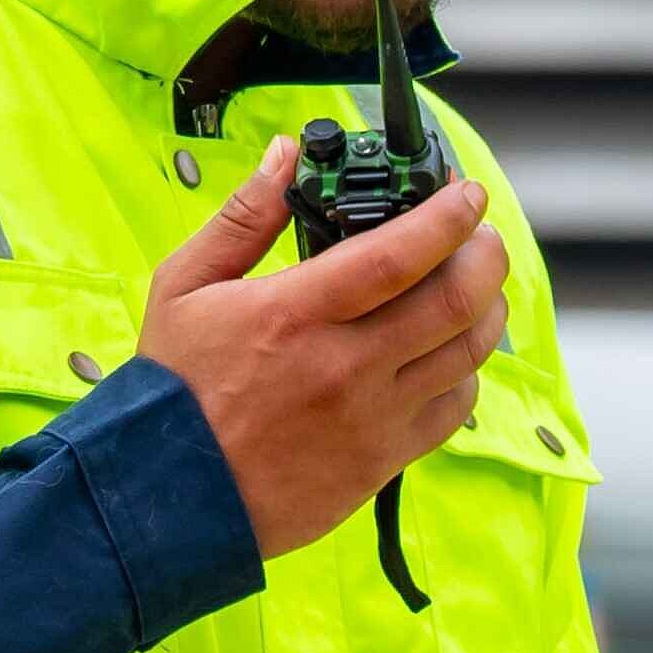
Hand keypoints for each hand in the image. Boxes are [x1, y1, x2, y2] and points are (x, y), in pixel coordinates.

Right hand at [138, 132, 506, 558]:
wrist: (166, 495)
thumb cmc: (174, 391)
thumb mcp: (184, 285)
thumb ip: (242, 217)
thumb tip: (285, 156)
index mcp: (294, 314)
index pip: (398, 254)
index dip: (447, 217)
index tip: (465, 195)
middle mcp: (342, 366)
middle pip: (454, 302)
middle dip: (486, 256)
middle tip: (481, 236)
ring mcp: (369, 417)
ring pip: (466, 354)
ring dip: (486, 309)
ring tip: (477, 287)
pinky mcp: (381, 461)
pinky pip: (453, 411)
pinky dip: (464, 374)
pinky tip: (447, 354)